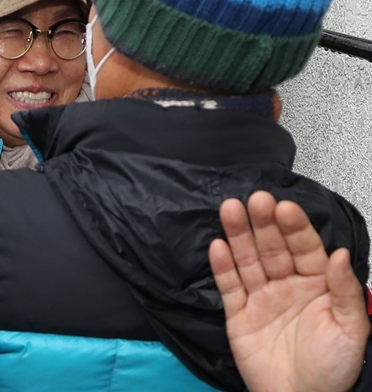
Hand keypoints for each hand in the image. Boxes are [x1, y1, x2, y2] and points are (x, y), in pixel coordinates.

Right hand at [210, 191, 369, 391]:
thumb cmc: (333, 370)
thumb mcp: (352, 330)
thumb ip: (345, 290)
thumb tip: (340, 254)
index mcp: (317, 285)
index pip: (304, 248)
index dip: (294, 228)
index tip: (285, 208)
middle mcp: (286, 285)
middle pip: (272, 247)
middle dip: (263, 223)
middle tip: (256, 200)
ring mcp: (260, 298)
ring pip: (247, 260)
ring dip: (238, 235)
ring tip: (230, 210)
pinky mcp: (238, 315)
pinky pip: (229, 287)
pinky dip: (222, 267)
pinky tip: (218, 246)